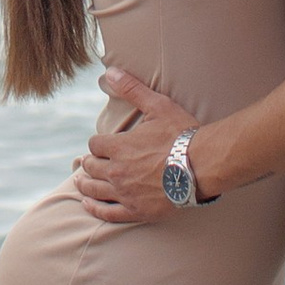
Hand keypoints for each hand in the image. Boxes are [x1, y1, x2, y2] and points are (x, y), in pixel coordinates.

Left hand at [71, 69, 191, 228]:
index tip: (102, 144)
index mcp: (119, 146)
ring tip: (81, 181)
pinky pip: (107, 212)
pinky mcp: (136, 210)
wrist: (202, 165)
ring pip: (94, 189)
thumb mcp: (158, 106)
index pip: (94, 145)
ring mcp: (125, 192)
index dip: (97, 143)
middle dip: (89, 163)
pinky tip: (88, 204)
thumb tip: (110, 72)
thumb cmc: (182, 134)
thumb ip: (132, 88)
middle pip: (91, 167)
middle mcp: (117, 171)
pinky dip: (94, 208)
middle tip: (89, 162)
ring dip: (85, 184)